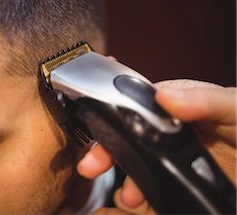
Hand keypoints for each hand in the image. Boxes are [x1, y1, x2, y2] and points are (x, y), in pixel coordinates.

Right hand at [77, 79, 236, 213]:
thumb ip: (207, 99)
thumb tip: (165, 96)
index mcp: (183, 110)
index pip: (137, 109)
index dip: (114, 120)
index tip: (102, 131)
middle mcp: (175, 138)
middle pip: (130, 143)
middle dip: (107, 153)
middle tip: (93, 165)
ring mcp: (178, 167)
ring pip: (138, 174)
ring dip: (124, 185)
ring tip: (128, 197)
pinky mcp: (182, 193)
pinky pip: (152, 200)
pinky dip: (134, 204)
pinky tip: (128, 207)